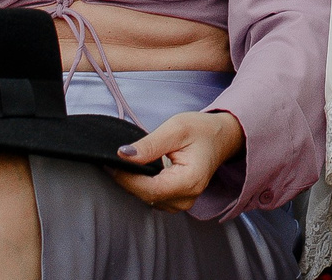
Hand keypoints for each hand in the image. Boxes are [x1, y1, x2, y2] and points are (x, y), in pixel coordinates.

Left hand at [115, 109, 243, 212]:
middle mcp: (186, 198)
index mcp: (189, 181)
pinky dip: (141, 185)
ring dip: (133, 182)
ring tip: (126, 163)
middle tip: (113, 159)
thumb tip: (123, 155)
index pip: (150, 189)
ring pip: (146, 198)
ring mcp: (181, 203)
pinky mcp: (175, 201)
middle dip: (127, 179)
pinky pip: (151, 197)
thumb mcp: (176, 128)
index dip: (127, 179)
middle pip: (146, 195)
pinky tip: (139, 171)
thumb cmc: (201, 131)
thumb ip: (150, 144)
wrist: (220, 138)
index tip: (111, 163)